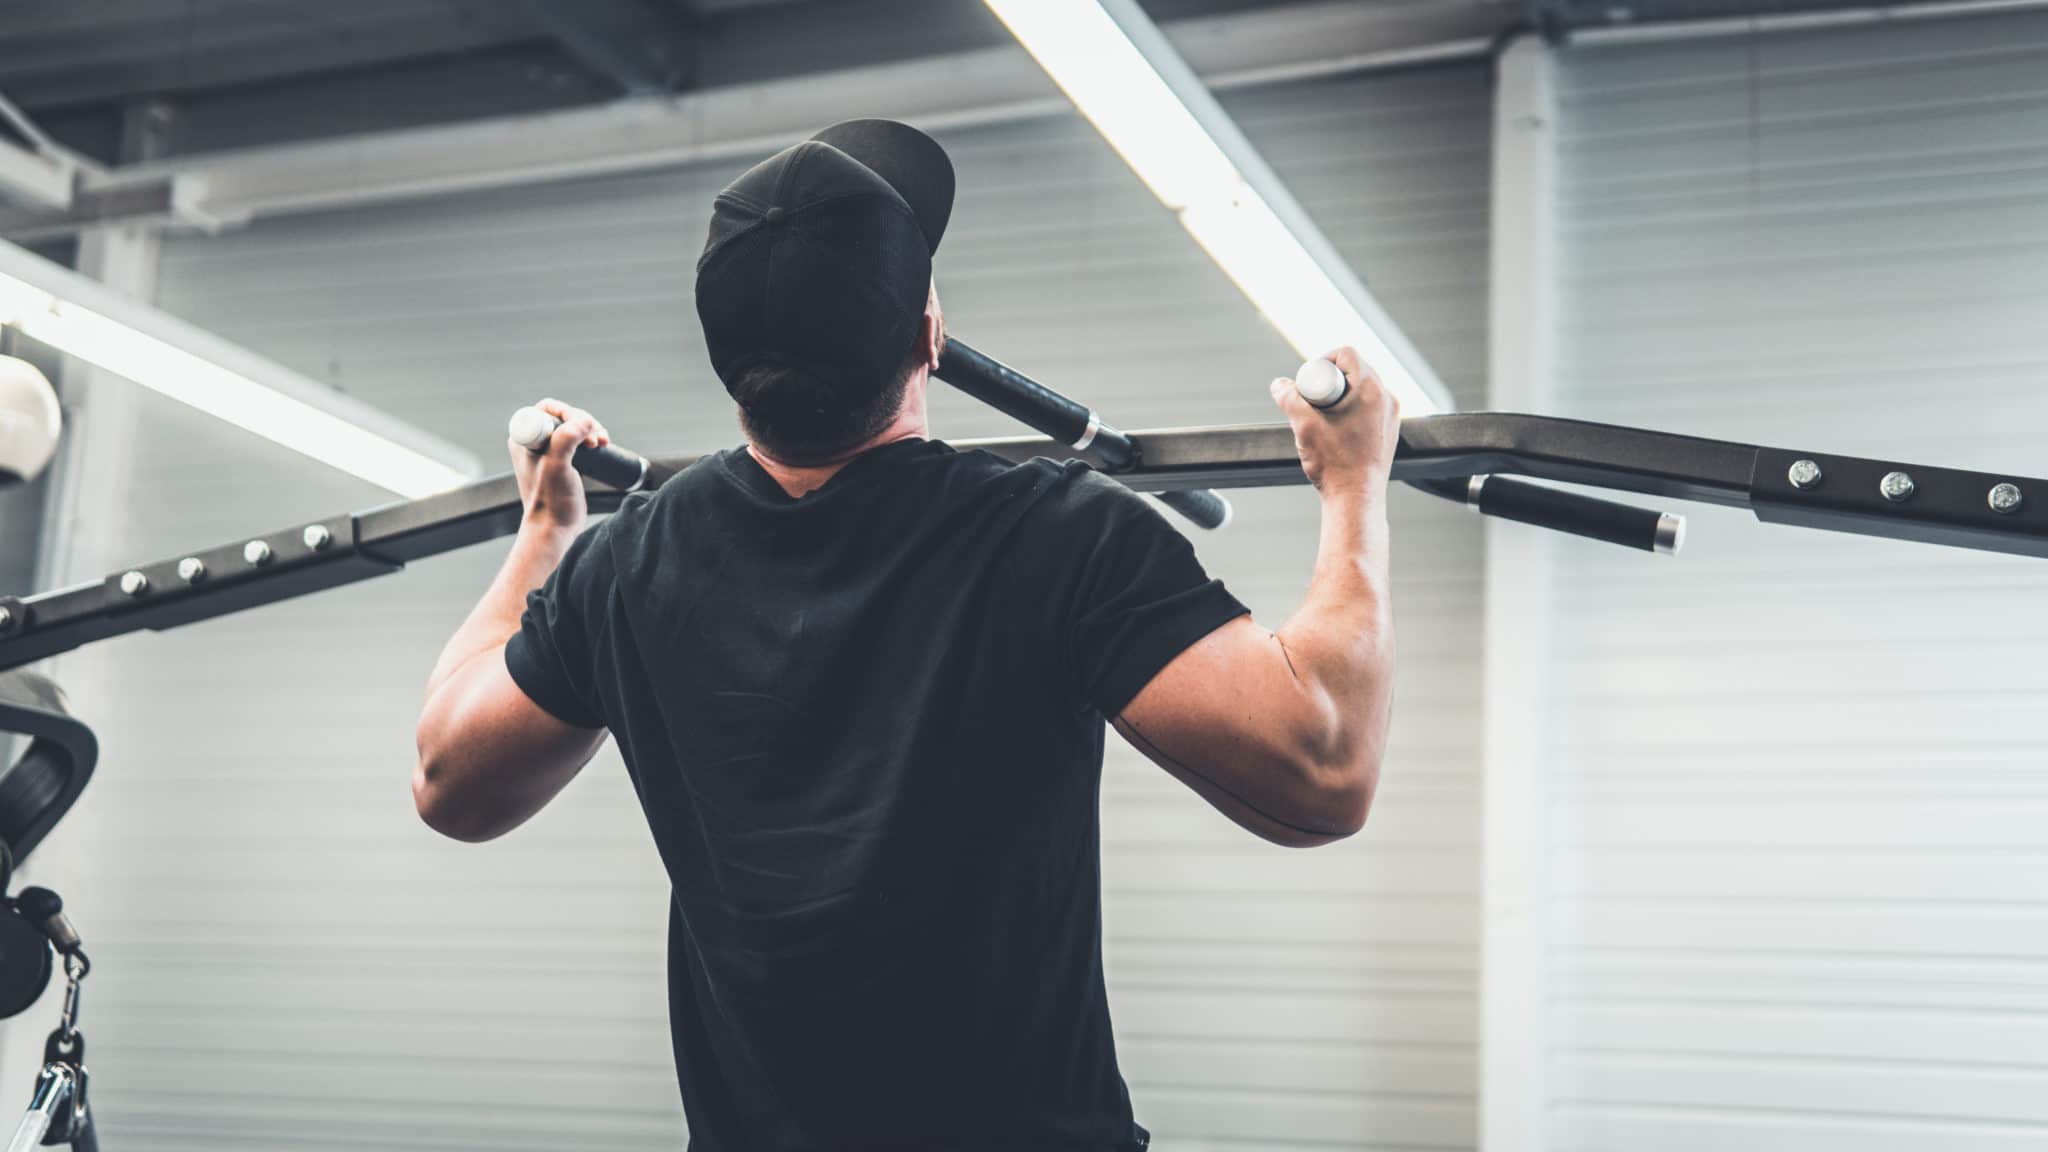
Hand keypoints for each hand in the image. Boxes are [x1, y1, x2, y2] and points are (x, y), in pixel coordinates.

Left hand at [510, 398, 609, 535]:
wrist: (555, 527)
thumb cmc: (550, 501)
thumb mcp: (557, 465)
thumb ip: (566, 439)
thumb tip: (585, 421)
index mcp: (524, 439)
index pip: (547, 409)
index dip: (568, 413)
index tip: (581, 429)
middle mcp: (535, 443)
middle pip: (564, 416)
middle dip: (583, 422)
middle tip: (595, 440)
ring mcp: (550, 452)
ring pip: (574, 427)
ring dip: (592, 429)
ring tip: (602, 443)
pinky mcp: (564, 461)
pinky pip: (580, 440)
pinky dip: (593, 438)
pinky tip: (602, 445)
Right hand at [1269, 347, 1399, 496]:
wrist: (1356, 498)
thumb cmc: (1334, 463)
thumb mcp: (1304, 425)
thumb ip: (1288, 399)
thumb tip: (1279, 385)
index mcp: (1370, 388)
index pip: (1346, 353)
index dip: (1322, 360)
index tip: (1308, 382)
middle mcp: (1386, 398)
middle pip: (1355, 370)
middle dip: (1330, 379)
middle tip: (1312, 399)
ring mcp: (1390, 415)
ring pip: (1362, 390)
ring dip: (1341, 396)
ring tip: (1323, 417)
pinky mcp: (1389, 431)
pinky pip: (1369, 408)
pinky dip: (1352, 411)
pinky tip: (1337, 431)